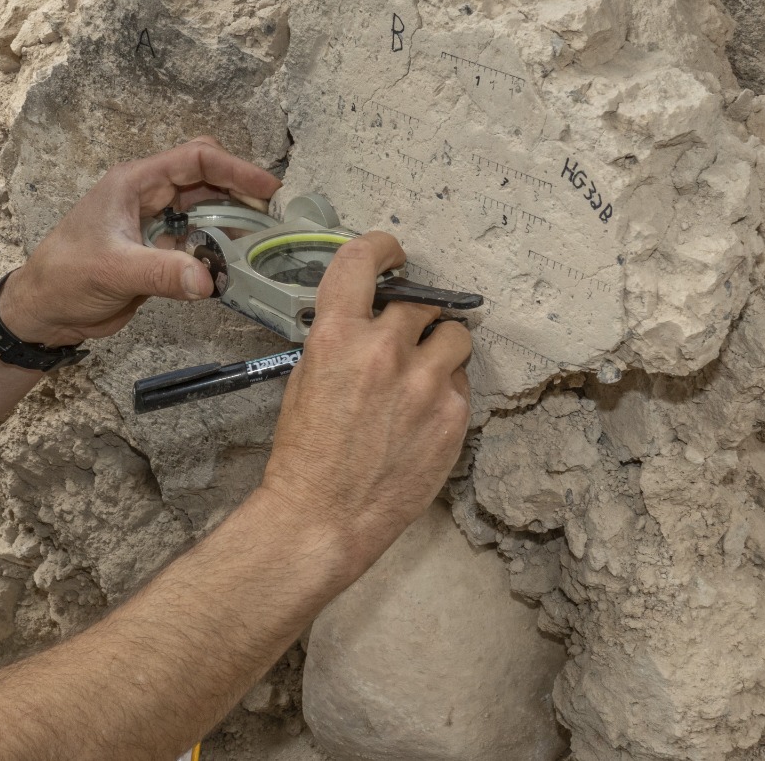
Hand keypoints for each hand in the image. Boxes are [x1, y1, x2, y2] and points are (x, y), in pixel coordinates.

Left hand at [0, 138, 280, 344]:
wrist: (43, 312)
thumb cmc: (65, 278)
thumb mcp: (114, 270)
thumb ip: (162, 272)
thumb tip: (208, 281)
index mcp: (134, 183)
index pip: (195, 160)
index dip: (235, 169)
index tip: (267, 188)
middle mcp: (147, 197)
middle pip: (205, 181)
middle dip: (239, 193)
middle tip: (271, 215)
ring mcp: (153, 225)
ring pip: (204, 213)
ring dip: (230, 225)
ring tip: (259, 242)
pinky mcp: (156, 253)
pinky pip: (196, 244)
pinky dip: (216, 252)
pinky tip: (232, 268)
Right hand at [256, 231, 472, 580]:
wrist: (324, 517)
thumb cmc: (304, 453)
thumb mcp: (306, 377)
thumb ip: (341, 339)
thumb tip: (369, 319)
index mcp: (338, 335)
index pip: (365, 260)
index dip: (383, 248)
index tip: (392, 254)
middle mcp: (385, 350)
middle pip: (421, 301)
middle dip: (413, 315)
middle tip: (405, 336)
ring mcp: (425, 384)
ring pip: (455, 335)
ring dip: (440, 346)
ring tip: (422, 374)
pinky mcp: (453, 416)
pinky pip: (461, 382)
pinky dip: (446, 389)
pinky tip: (424, 415)